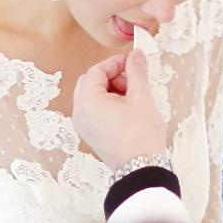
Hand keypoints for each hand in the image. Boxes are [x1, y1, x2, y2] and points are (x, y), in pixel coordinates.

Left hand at [72, 49, 167, 171]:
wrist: (142, 168)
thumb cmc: (141, 136)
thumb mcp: (141, 97)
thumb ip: (136, 71)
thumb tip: (136, 54)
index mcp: (87, 102)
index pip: (96, 71)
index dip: (116, 63)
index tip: (133, 61)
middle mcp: (80, 113)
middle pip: (91, 82)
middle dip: (113, 77)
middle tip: (133, 81)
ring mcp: (83, 125)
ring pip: (93, 96)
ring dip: (112, 90)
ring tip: (133, 97)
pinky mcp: (91, 134)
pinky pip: (94, 110)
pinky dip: (108, 104)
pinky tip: (128, 109)